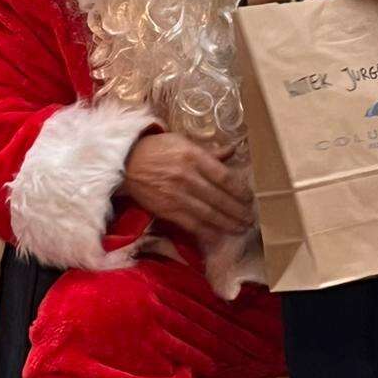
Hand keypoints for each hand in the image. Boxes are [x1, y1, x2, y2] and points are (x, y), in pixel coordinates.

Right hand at [119, 132, 253, 240]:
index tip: (250, 198)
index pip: (224, 177)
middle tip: (251, 218)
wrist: (126, 163)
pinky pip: (191, 223)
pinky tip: (218, 235)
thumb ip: (209, 151)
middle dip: (238, 210)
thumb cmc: (157, 149)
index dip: (240, 190)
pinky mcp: (167, 209)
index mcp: (194, 157)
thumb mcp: (183, 142)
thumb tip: (233, 149)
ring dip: (227, 223)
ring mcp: (177, 195)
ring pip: (208, 213)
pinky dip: (206, 231)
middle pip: (219, 198)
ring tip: (241, 228)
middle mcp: (187, 176)